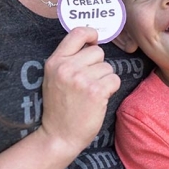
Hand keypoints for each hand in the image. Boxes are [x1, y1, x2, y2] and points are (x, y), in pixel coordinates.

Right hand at [38, 27, 120, 153]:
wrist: (58, 136)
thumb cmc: (59, 107)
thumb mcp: (54, 78)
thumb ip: (68, 59)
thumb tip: (92, 41)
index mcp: (54, 62)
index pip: (77, 33)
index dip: (91, 34)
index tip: (94, 41)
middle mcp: (67, 68)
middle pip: (98, 52)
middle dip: (98, 65)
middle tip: (87, 82)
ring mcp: (81, 79)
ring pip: (108, 67)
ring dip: (104, 79)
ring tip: (90, 93)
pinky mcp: (96, 92)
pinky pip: (114, 79)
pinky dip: (111, 89)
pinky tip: (99, 99)